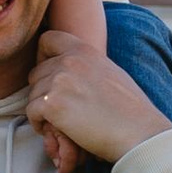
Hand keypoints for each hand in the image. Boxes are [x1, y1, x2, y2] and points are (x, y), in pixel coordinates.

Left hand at [27, 29, 171, 167]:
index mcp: (85, 50)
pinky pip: (32, 112)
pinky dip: (39, 124)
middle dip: (43, 92)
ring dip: (42, 111)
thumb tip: (66, 71)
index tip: (50, 76)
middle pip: (36, 73)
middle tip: (59, 110)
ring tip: (61, 123)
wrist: (139, 132)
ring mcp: (59, 81)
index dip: (42, 58)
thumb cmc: (130, 110)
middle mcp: (69, 60)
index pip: (47, 40)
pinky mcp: (53, 104)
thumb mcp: (110, 73)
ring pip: (32, 95)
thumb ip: (86, 66)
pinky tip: (55, 132)